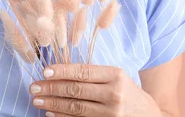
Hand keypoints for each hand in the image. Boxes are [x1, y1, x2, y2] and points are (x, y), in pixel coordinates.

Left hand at [30, 64, 161, 116]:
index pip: (83, 71)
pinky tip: (51, 113)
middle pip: (76, 90)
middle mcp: (114, 94)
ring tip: (38, 100)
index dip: (62, 71)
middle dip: (51, 88)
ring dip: (53, 104)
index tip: (45, 71)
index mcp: (115, 75)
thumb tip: (60, 71)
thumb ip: (94, 74)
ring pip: (75, 108)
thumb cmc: (129, 93)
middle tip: (34, 87)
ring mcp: (111, 113)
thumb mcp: (117, 77)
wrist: (151, 116)